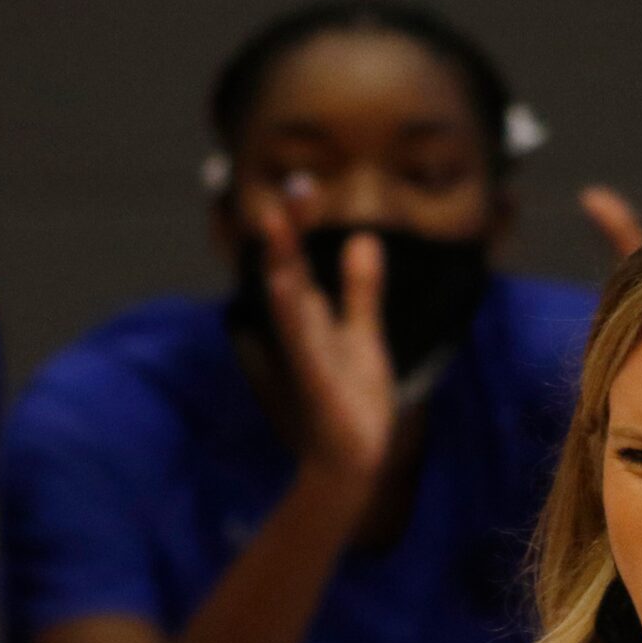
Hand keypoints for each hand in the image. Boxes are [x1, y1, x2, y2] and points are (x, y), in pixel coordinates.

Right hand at [249, 188, 398, 493]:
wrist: (354, 461)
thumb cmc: (353, 401)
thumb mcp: (362, 335)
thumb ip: (361, 291)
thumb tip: (365, 238)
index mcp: (310, 316)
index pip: (299, 258)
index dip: (300, 221)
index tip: (303, 181)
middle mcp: (300, 329)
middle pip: (288, 268)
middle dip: (289, 229)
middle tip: (295, 184)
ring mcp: (305, 354)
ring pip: (289, 300)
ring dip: (283, 262)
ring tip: (276, 224)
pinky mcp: (316, 380)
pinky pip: (303, 342)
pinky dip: (295, 313)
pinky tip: (286, 286)